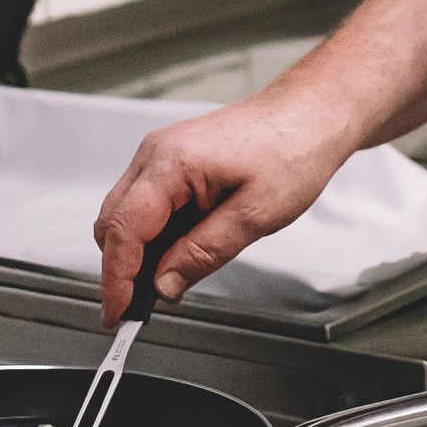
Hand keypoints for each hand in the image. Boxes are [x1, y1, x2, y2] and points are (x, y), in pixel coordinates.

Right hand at [92, 87, 357, 323]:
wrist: (312, 112)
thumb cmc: (294, 147)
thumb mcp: (256, 214)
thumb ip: (204, 253)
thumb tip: (165, 285)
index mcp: (172, 162)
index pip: (123, 231)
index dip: (116, 281)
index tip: (118, 314)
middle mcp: (157, 153)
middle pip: (113, 224)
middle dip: (122, 269)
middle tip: (141, 308)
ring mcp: (163, 154)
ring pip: (127, 215)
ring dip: (140, 251)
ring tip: (170, 280)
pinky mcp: (173, 159)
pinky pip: (147, 203)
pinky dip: (154, 233)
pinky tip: (180, 250)